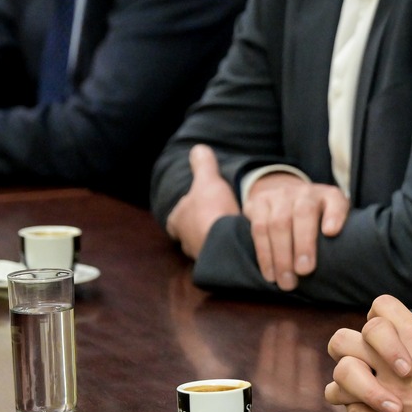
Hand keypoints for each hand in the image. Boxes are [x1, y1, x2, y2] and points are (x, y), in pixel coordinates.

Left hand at [165, 144, 240, 258]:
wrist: (227, 244)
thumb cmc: (211, 211)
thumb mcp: (208, 180)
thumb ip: (203, 165)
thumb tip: (197, 147)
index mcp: (177, 220)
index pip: (175, 218)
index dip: (183, 213)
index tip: (193, 209)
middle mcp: (184, 240)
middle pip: (189, 232)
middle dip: (200, 227)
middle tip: (214, 220)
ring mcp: (200, 254)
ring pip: (204, 244)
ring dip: (213, 238)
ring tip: (228, 231)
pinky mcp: (216, 263)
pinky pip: (220, 252)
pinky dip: (226, 247)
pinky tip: (236, 242)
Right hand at [242, 173, 349, 290]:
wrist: (284, 195)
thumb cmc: (315, 219)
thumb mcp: (332, 221)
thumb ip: (341, 237)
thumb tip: (343, 267)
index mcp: (328, 196)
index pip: (335, 200)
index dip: (335, 215)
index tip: (331, 232)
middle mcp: (304, 192)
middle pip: (303, 213)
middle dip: (303, 244)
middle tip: (304, 271)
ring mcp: (280, 195)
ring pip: (277, 223)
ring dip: (281, 256)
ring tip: (286, 281)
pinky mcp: (258, 203)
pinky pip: (258, 229)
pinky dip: (264, 254)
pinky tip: (270, 273)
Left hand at [325, 296, 411, 411]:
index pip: (381, 306)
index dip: (383, 317)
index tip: (393, 332)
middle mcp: (391, 359)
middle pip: (343, 339)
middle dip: (351, 348)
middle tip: (369, 362)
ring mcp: (384, 389)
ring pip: (339, 376)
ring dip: (348, 384)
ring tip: (367, 392)